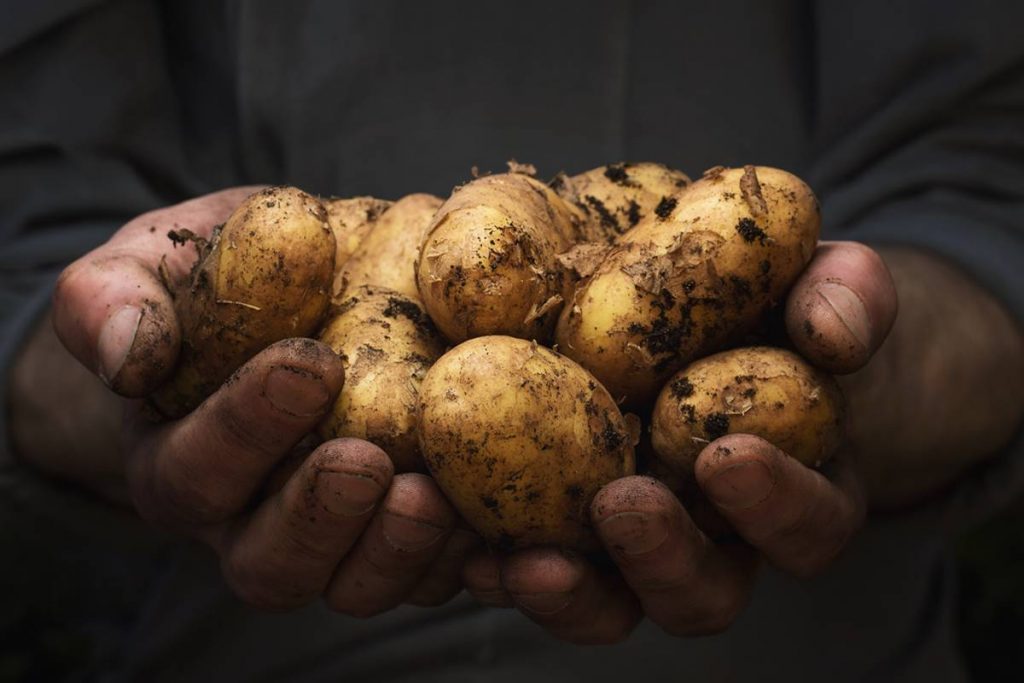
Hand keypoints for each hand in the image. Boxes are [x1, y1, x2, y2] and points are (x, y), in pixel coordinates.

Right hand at [16, 188, 476, 613]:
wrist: (288, 300)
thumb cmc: (211, 288)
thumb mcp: (151, 267)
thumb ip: (116, 298)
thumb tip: (128, 355)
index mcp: (184, 460)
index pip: (197, 471)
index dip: (247, 429)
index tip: (307, 363)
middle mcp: (253, 519)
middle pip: (272, 562)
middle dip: (320, 516)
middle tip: (368, 459)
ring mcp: (336, 535)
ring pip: (356, 582)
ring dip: (399, 550)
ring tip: (439, 495)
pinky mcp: (403, 531)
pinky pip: (432, 568)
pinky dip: (467, 551)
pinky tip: (500, 512)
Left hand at [463, 241, 900, 642]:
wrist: (703, 312)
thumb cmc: (769, 300)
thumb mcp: (818, 280)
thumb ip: (846, 293)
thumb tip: (834, 330)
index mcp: (792, 485)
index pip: (808, 524)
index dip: (776, 506)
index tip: (727, 455)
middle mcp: (713, 534)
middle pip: (702, 592)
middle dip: (661, 558)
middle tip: (621, 504)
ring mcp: (631, 540)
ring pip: (612, 603)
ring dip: (570, 592)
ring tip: (521, 559)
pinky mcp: (561, 529)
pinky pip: (534, 569)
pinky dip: (500, 567)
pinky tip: (465, 543)